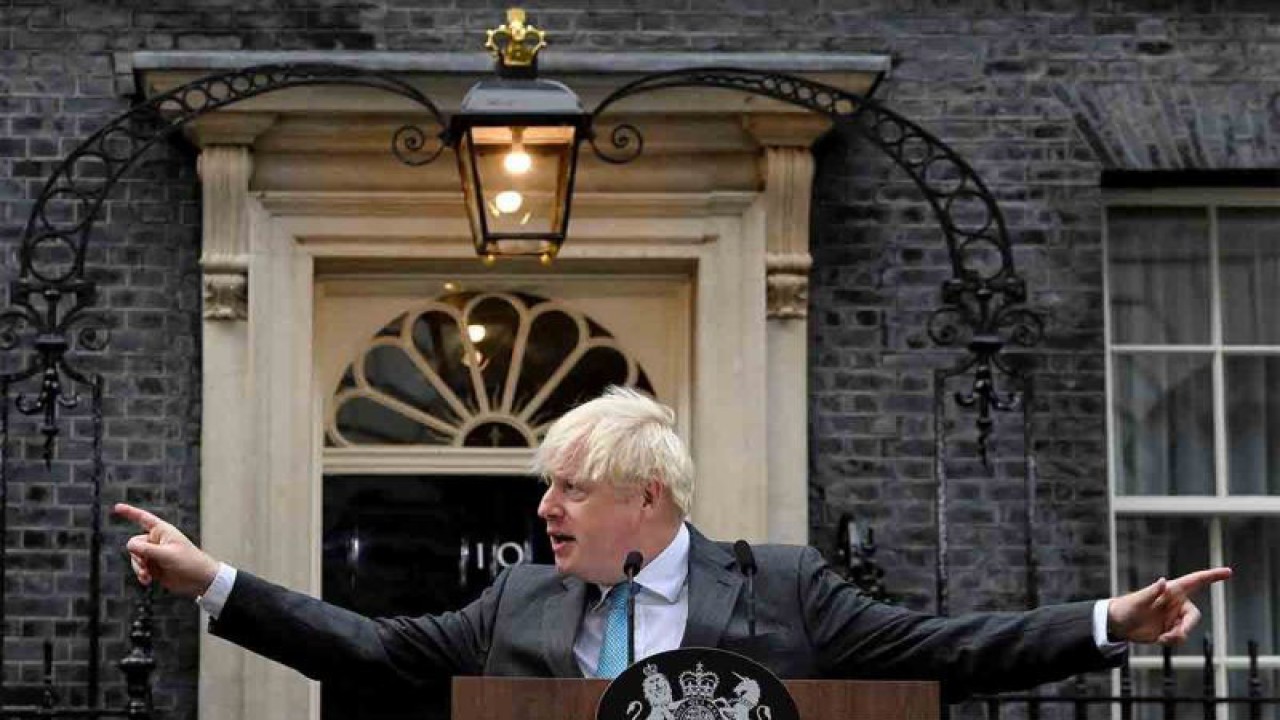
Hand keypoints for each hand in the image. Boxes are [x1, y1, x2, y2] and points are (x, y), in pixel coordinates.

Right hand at [114, 503, 219, 597]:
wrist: (199, 579)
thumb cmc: (188, 562)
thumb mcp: (166, 554)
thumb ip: (146, 550)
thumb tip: (128, 545)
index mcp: (162, 531)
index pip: (143, 518)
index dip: (130, 512)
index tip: (117, 507)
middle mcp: (157, 540)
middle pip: (134, 544)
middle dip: (137, 556)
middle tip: (146, 565)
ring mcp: (155, 554)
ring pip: (135, 557)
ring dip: (138, 567)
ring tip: (147, 576)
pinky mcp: (154, 566)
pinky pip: (140, 568)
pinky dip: (141, 574)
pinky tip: (147, 581)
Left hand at [1108, 567, 1231, 644]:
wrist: (1119, 625)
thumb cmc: (1126, 608)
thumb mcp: (1138, 601)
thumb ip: (1152, 592)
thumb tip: (1162, 581)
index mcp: (1171, 591)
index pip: (1195, 581)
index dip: (1212, 576)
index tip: (1228, 571)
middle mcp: (1176, 603)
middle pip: (1194, 616)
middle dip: (1187, 628)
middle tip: (1173, 636)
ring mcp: (1174, 617)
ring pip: (1187, 630)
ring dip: (1177, 637)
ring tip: (1161, 638)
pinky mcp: (1171, 629)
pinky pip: (1180, 638)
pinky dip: (1172, 641)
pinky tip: (1159, 639)